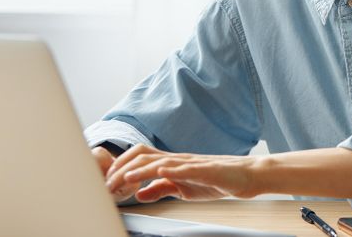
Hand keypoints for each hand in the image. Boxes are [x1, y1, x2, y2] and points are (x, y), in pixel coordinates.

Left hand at [104, 144, 263, 202]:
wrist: (244, 176)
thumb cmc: (215, 180)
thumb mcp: (181, 189)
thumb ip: (160, 189)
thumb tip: (138, 194)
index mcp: (171, 163)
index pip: (139, 158)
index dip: (120, 166)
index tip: (107, 180)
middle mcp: (178, 159)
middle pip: (143, 156)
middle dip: (122, 168)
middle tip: (109, 183)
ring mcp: (191, 163)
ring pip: (161, 161)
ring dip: (140, 170)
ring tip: (126, 178)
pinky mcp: (207, 170)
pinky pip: (188, 168)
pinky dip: (172, 169)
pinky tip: (162, 171)